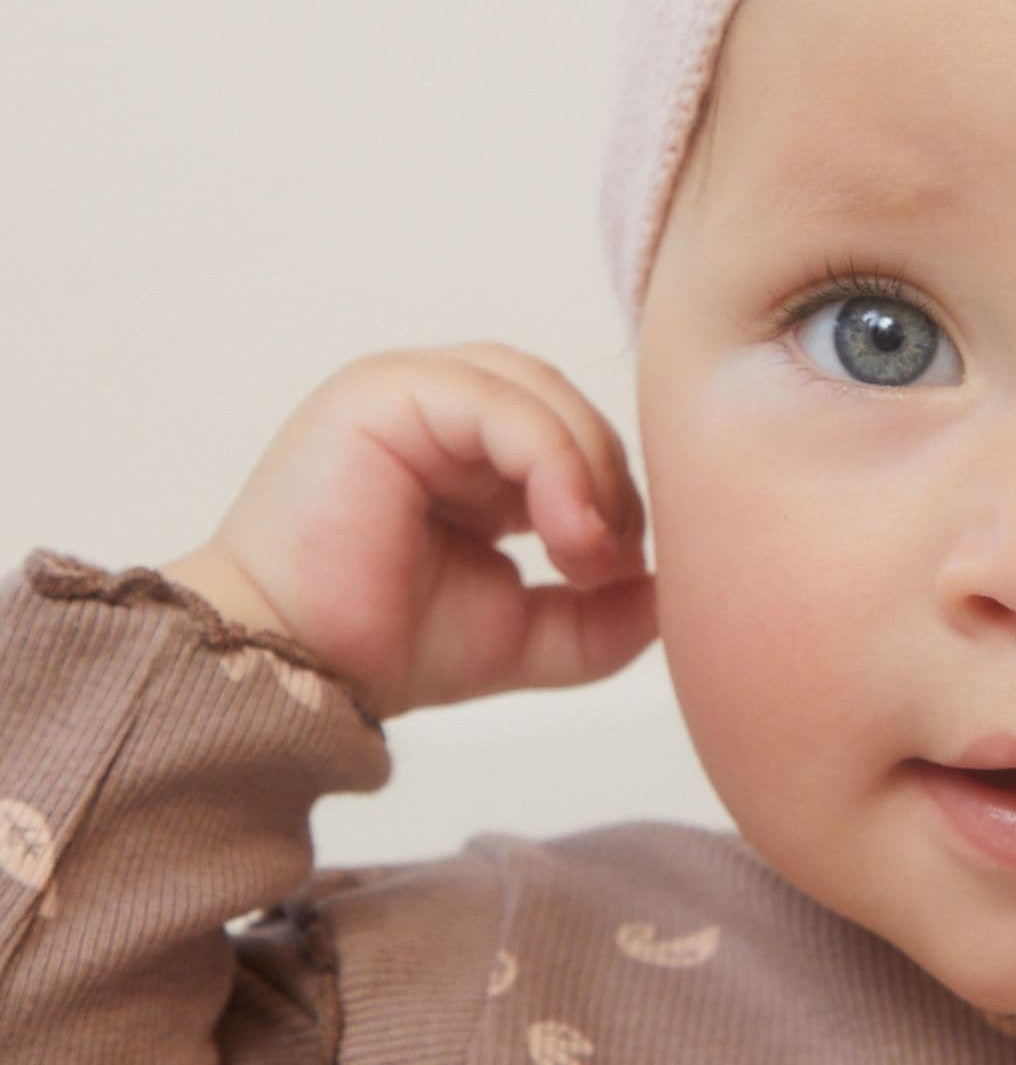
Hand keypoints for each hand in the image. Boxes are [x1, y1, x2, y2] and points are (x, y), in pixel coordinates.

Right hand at [159, 342, 656, 720]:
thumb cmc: (380, 648)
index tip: (619, 576)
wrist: (293, 675)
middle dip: (607, 481)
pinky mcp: (384, 392)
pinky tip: (564, 529)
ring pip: (540, 392)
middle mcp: (437, 408)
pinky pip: (499, 402)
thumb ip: (601, 613)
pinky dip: (553, 461)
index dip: (612, 493)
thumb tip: (674, 594)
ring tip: (585, 554)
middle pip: (565, 403)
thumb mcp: (524, 632)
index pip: (573, 433)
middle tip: (607, 567)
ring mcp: (406, 389)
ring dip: (587, 471)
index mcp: (465, 448)